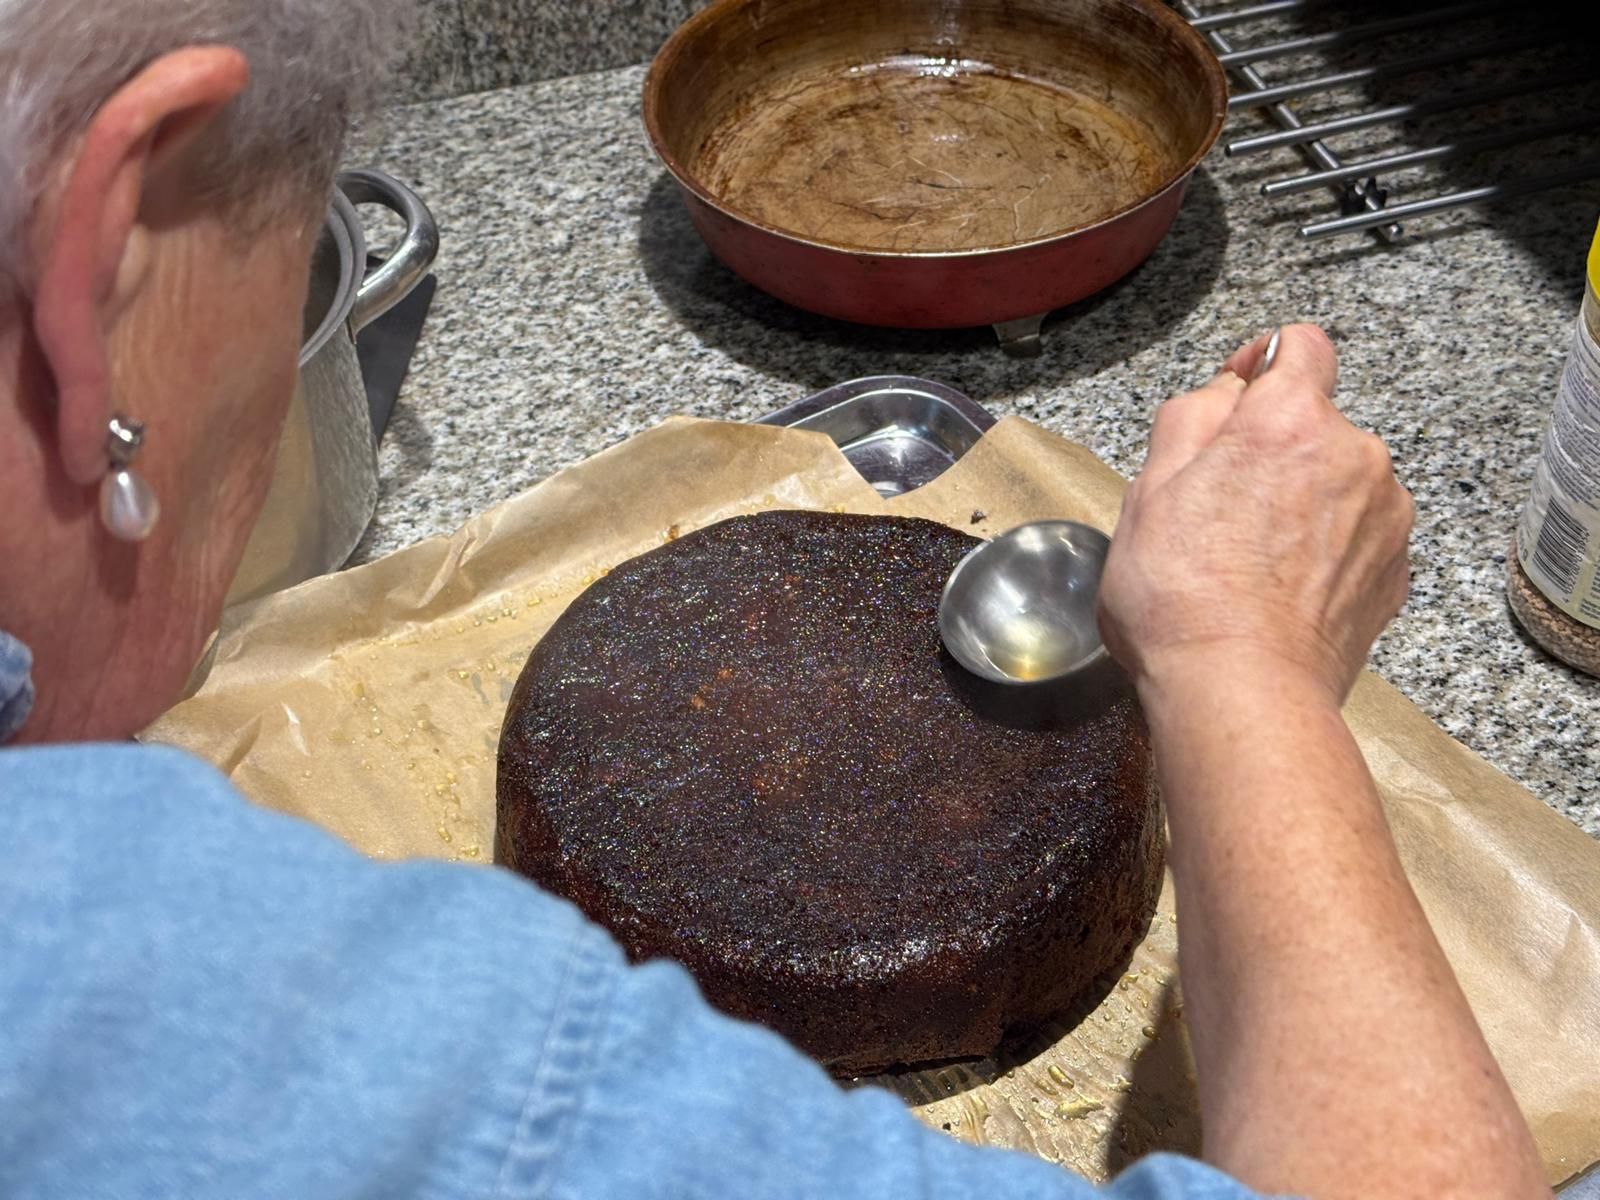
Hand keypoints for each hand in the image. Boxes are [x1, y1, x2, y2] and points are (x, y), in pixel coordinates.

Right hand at [1097, 324, 1413, 703]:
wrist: (1242, 691)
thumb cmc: (1182, 597)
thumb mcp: (1147, 489)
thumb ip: (1192, 416)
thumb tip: (1228, 390)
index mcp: (1290, 421)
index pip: (1302, 347)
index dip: (1263, 364)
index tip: (1238, 397)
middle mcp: (1356, 455)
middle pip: (1314, 424)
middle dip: (1271, 451)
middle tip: (1217, 508)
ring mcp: (1385, 516)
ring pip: (1338, 481)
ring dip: (1302, 501)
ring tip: (1250, 559)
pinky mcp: (1395, 571)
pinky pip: (1357, 535)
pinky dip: (1325, 550)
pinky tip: (1282, 589)